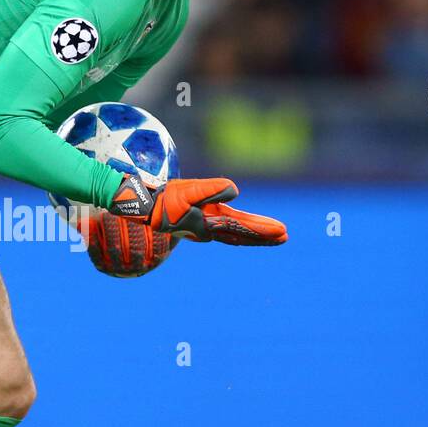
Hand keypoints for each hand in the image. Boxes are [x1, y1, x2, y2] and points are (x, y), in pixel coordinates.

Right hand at [107, 175, 287, 245]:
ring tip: (272, 236)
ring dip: (253, 235)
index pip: (242, 227)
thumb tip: (237, 189)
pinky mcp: (197, 222)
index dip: (262, 230)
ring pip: (234, 233)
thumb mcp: (187, 192)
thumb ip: (212, 190)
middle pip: (241, 234)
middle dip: (263, 236)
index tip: (283, 232)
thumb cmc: (163, 200)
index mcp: (209, 224)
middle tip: (285, 237)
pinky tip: (241, 230)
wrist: (142, 207)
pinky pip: (223, 228)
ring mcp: (203, 227)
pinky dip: (237, 230)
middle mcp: (209, 229)